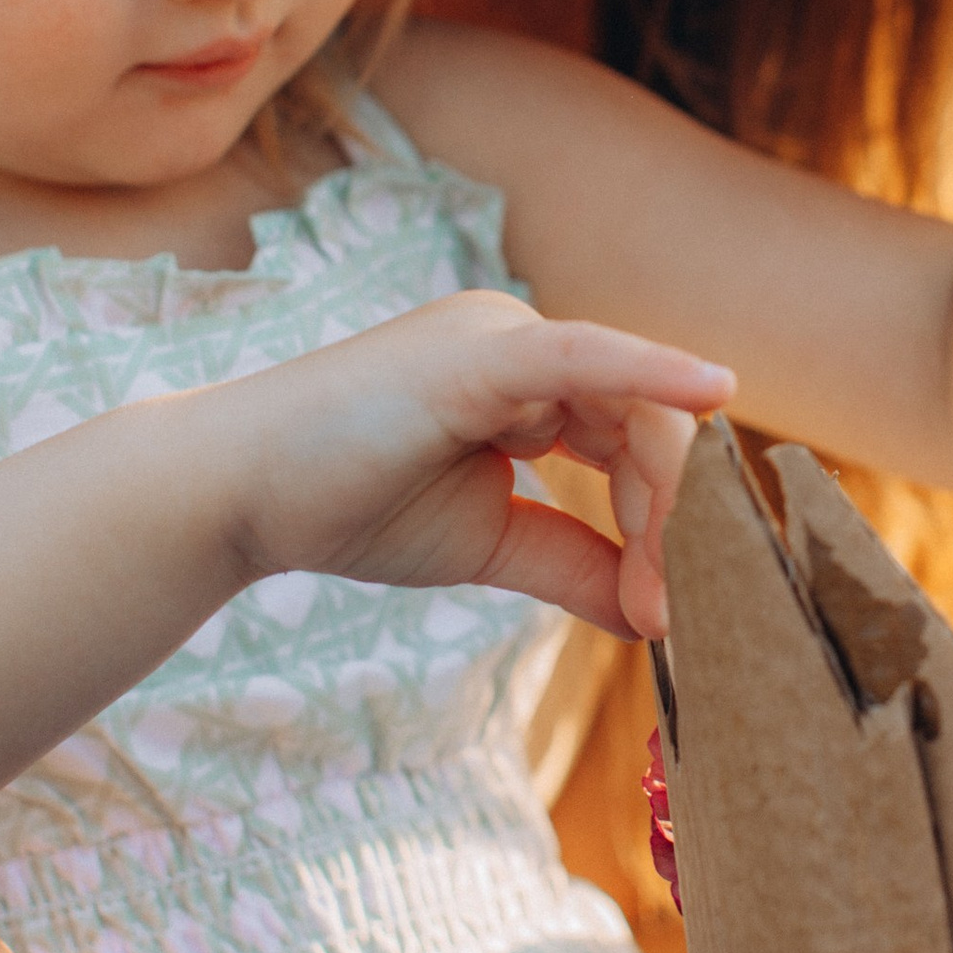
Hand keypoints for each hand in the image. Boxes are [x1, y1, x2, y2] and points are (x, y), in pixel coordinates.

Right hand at [234, 291, 734, 638]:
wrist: (238, 495)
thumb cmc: (349, 504)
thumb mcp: (492, 540)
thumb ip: (576, 563)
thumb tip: (660, 615)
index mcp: (528, 379)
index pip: (632, 438)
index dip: (663, 521)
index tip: (668, 609)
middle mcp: (523, 341)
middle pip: (645, 420)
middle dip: (673, 517)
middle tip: (677, 605)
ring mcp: (501, 337)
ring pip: (630, 402)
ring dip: (662, 497)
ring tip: (659, 585)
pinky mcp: (479, 354)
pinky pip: (586, 356)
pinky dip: (654, 370)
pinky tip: (715, 392)